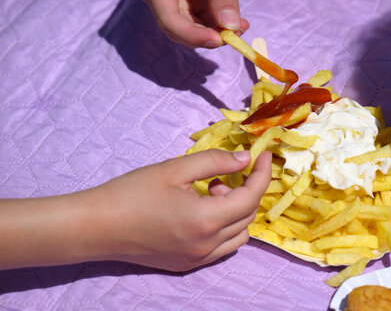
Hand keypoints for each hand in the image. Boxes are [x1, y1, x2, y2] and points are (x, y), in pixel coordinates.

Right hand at [90, 149, 270, 270]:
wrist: (95, 227)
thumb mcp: (175, 169)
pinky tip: (202, 210)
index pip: (251, 197)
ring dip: (236, 211)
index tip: (264, 156)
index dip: (262, 174)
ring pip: (238, 235)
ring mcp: (197, 259)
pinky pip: (222, 247)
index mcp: (206, 221)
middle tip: (225, 174)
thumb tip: (244, 160)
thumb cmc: (131, 193)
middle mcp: (206, 245)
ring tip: (212, 192)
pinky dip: (224, 227)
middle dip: (246, 190)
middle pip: (247, 216)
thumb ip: (215, 162)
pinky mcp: (187, 265)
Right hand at [144, 0, 249, 47]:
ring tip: (241, 27)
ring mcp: (171, 4)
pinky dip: (217, 22)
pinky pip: (198, 17)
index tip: (218, 39)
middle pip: (182, 30)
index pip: (170, 23)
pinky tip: (235, 22)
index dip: (194, 36)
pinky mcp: (182, 3)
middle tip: (236, 35)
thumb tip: (232, 26)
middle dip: (211, 36)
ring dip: (218, 31)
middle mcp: (161, 3)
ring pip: (192, 26)